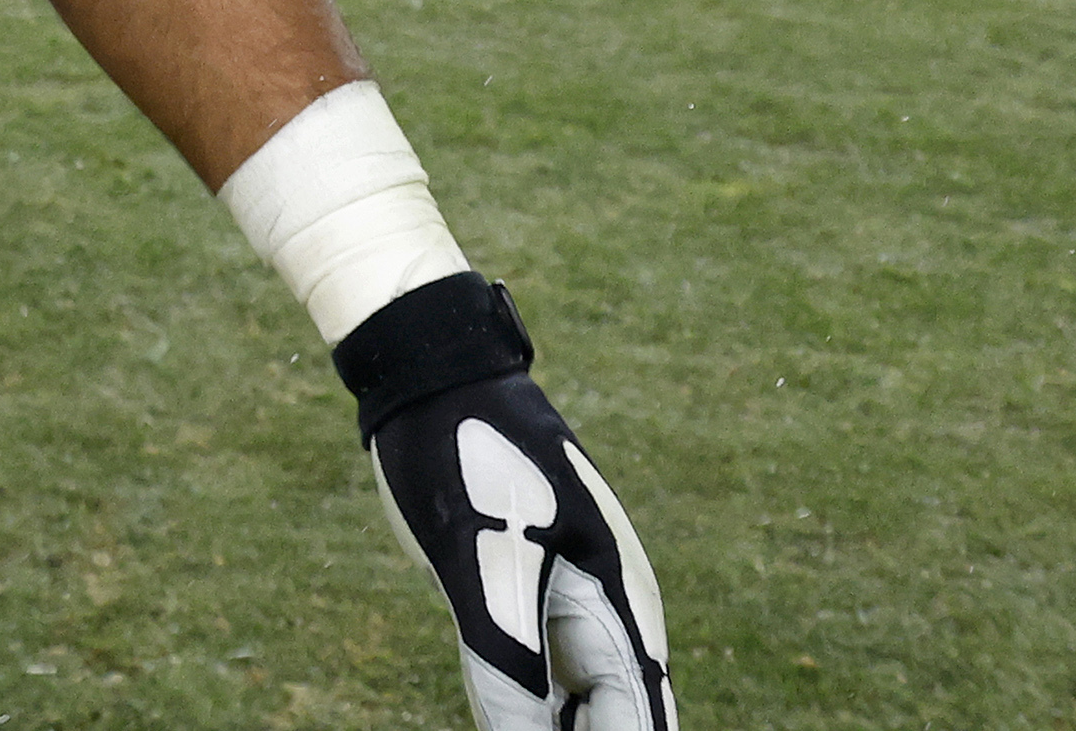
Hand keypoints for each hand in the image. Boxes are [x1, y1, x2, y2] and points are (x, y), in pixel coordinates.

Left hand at [337, 278, 670, 730]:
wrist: (434, 380)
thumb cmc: (467, 454)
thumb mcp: (484, 558)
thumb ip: (509, 658)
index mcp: (621, 604)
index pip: (640, 719)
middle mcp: (603, 616)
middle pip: (614, 721)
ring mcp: (560, 612)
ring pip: (573, 711)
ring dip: (555, 730)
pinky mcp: (516, 606)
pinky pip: (530, 687)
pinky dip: (522, 717)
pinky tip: (499, 726)